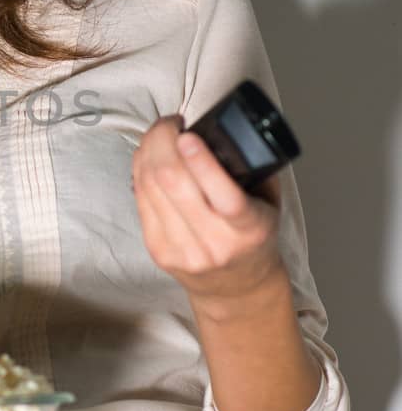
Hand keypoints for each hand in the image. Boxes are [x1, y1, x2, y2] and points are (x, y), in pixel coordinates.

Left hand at [130, 114, 284, 306]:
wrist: (236, 287)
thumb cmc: (253, 238)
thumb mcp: (269, 205)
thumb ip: (254, 170)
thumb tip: (224, 130)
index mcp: (249, 230)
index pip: (225, 198)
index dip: (201, 163)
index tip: (188, 135)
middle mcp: (214, 243)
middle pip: (173, 183)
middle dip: (163, 142)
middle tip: (170, 123)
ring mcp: (181, 249)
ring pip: (150, 186)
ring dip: (148, 151)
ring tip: (160, 135)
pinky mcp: (156, 250)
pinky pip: (140, 198)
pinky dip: (140, 170)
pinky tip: (149, 157)